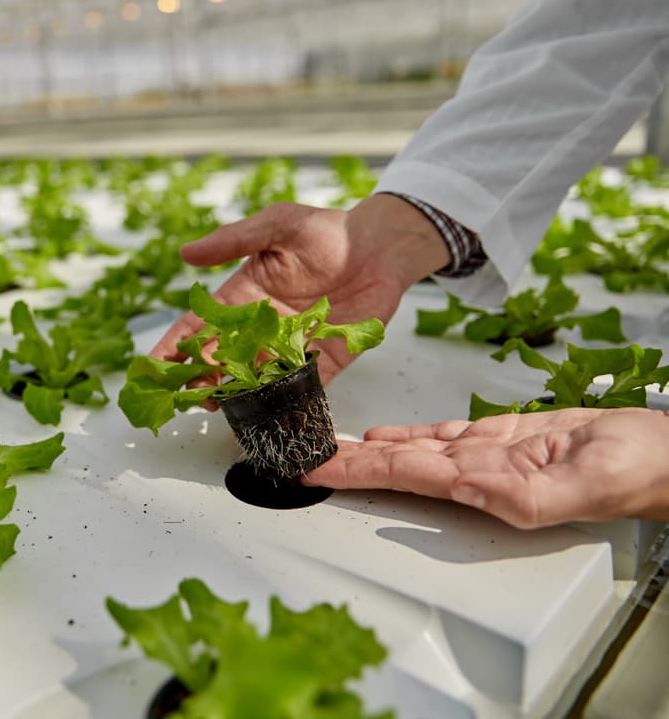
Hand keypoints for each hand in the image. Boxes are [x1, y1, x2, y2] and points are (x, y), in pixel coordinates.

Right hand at [149, 195, 449, 384]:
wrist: (381, 247)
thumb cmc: (328, 231)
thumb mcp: (277, 224)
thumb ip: (234, 240)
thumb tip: (186, 252)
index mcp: (243, 296)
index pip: (200, 325)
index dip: (175, 345)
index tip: (155, 365)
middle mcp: (261, 326)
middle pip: (220, 359)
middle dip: (198, 378)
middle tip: (181, 397)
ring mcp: (290, 346)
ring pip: (253, 378)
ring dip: (232, 394)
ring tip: (214, 407)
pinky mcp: (322, 359)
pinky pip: (298, 385)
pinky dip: (281, 400)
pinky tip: (264, 414)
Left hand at [304, 407, 668, 528]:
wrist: (659, 455)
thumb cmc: (632, 473)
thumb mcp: (581, 485)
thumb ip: (522, 495)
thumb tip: (464, 488)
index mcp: (480, 485)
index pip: (397, 476)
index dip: (350, 473)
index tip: (310, 470)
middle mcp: (471, 472)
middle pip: (390, 464)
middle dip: (341, 463)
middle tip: (296, 455)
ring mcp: (482, 455)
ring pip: (408, 448)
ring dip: (364, 449)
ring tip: (324, 446)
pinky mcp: (499, 437)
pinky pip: (438, 434)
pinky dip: (405, 433)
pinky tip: (381, 435)